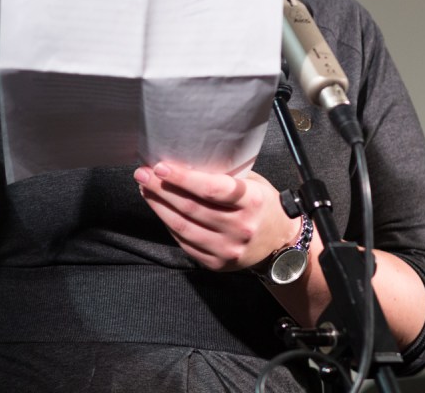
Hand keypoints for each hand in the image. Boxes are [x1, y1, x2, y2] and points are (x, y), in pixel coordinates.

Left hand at [134, 162, 300, 272]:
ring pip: (183, 227)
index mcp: (251, 201)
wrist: (281, 243)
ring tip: (146, 189)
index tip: (161, 166)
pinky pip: (185, 243)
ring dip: (159, 207)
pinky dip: (169, 225)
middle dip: (162, 189)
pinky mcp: (217, 264)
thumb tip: (186, 161)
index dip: (183, 178)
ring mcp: (228, 249)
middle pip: (191, 207)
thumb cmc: (263, 205)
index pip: (212, 189)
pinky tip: (161, 210)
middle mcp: (240, 227)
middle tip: (143, 174)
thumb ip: (225, 176)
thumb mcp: (253, 183)